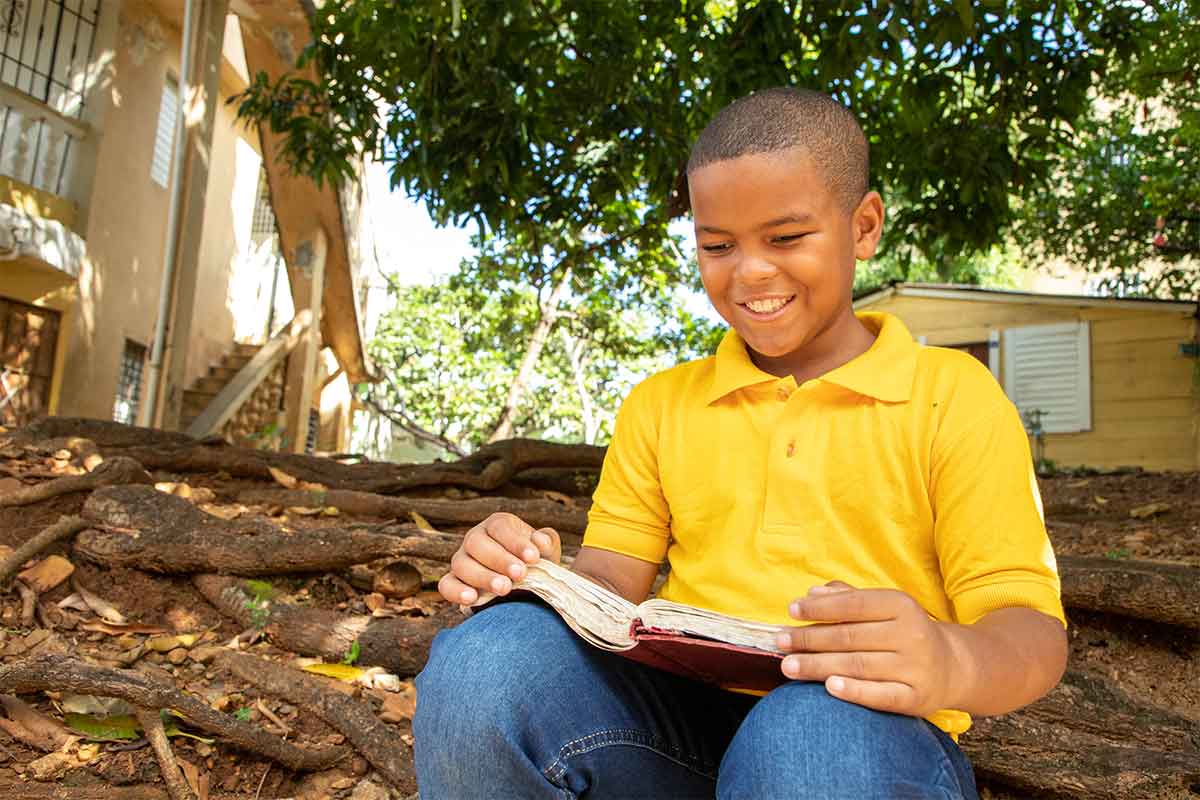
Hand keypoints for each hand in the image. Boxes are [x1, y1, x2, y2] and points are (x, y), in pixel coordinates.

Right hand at [437, 512, 560, 604]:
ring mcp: (461, 560)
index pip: (500, 527)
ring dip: (483, 577)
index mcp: (497, 525)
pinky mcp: (453, 582)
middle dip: (500, 560)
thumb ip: (547, 543)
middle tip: (520, 574)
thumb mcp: (545, 552)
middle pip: (477, 543)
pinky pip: (446, 585)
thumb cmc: (534, 565)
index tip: (534, 558)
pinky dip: (457, 591)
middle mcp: (475, 539)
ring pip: (461, 564)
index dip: (516, 542)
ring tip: (505, 589)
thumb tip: (540, 540)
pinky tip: (472, 598)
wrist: (523, 589)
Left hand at [774, 581, 962, 716]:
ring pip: (858, 666)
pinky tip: (829, 687)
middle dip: (810, 639)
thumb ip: (848, 598)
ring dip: (818, 666)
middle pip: (850, 637)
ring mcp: (916, 668)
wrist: (953, 666)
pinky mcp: (917, 698)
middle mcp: (911, 635)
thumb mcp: (884, 607)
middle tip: (779, 642)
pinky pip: (881, 695)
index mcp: (901, 606)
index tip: (791, 611)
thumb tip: (812, 593)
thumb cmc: (904, 631)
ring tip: (788, 666)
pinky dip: (855, 691)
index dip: (820, 608)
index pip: (853, 605)